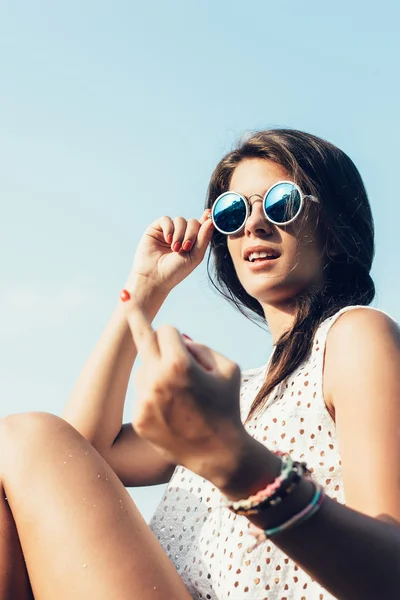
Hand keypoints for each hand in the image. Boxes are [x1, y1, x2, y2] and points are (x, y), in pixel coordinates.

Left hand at [126, 299, 247, 486]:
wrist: (219, 453)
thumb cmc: (227, 406)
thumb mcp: (227, 368)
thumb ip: (200, 346)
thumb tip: (175, 337)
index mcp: (178, 363)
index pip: (166, 330)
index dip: (177, 336)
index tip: (173, 333)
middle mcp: (156, 379)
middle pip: (143, 339)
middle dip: (136, 317)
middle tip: (124, 296)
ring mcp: (144, 400)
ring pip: (144, 368)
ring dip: (158, 369)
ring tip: (182, 394)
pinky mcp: (139, 417)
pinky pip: (142, 392)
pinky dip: (154, 393)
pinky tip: (173, 409)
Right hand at [127, 210, 213, 293]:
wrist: (154, 277)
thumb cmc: (175, 271)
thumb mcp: (195, 256)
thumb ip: (204, 238)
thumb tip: (211, 221)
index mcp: (193, 242)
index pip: (201, 227)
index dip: (206, 219)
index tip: (210, 213)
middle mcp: (181, 235)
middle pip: (192, 222)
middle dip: (191, 234)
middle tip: (185, 247)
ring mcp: (169, 231)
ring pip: (180, 220)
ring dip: (179, 234)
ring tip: (174, 248)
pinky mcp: (156, 229)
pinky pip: (166, 219)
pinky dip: (169, 228)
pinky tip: (168, 240)